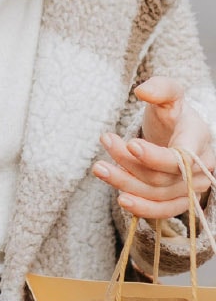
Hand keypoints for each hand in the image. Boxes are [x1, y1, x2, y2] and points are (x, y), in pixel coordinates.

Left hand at [93, 77, 214, 220]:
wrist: (179, 135)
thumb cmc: (172, 115)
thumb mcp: (169, 94)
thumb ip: (160, 88)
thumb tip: (142, 91)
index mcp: (198, 138)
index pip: (180, 156)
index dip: (155, 156)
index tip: (130, 144)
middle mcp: (202, 167)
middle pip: (161, 176)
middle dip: (128, 163)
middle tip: (105, 142)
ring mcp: (194, 187)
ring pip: (157, 194)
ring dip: (125, 183)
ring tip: (99, 168)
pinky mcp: (182, 200)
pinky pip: (163, 212)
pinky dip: (141, 208)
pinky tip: (120, 198)